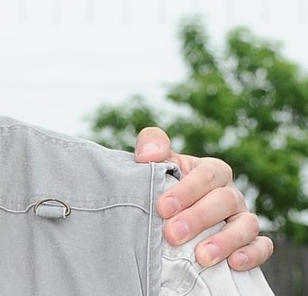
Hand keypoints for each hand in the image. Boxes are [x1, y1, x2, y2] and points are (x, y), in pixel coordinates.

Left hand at [135, 126, 273, 270]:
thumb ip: (151, 145)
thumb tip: (148, 154)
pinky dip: (252, 254)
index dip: (186, 190)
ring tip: (202, 256)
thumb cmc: (162, 188)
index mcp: (210, 171)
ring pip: (246, 225)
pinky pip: (262, 246)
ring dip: (225, 241)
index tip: (162, 207)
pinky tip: (234, 263)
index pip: (206, 174)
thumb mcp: (155, 163)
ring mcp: (243, 218)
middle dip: (198, 218)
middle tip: (172, 234)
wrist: (166, 218)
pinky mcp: (251, 242)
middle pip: (225, 200)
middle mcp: (230, 193)